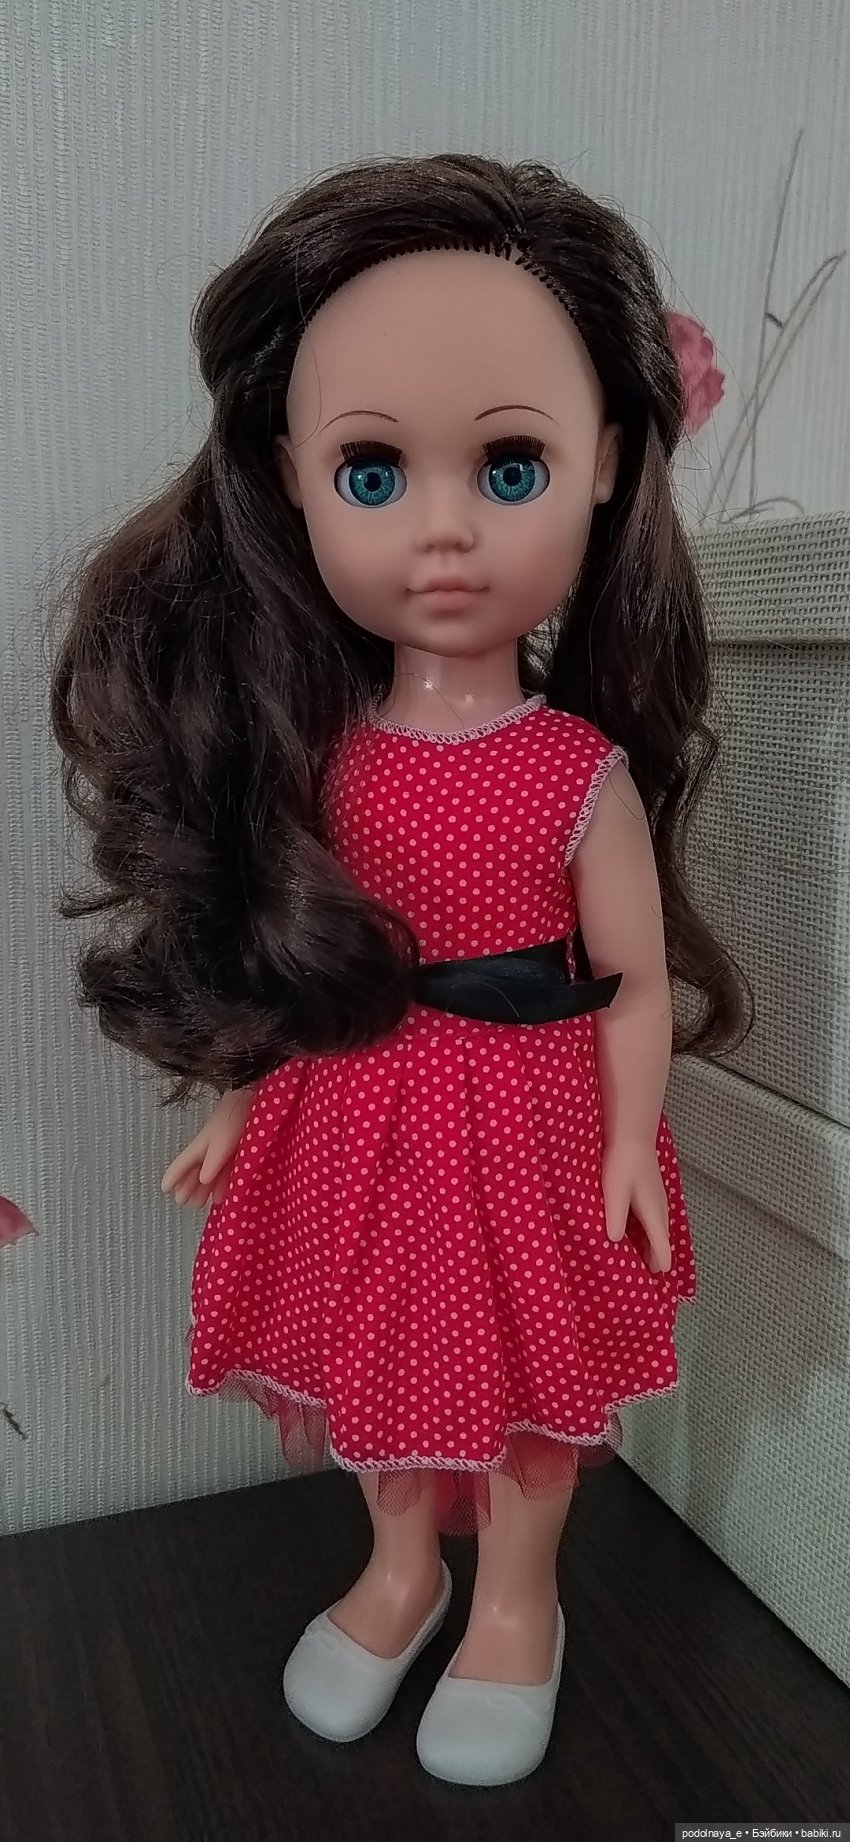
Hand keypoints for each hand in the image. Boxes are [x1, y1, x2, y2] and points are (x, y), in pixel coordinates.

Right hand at [160, 1086, 255, 1208]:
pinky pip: (227, 1168)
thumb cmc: (235, 1116)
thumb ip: (213, 1161)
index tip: (164, 1189)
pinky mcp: (240, 1147)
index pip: (184, 1163)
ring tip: (199, 1203)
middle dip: (188, 1186)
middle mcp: (211, 1147)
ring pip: (211, 1171)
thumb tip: (202, 1180)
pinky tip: (223, 1192)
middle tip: (182, 1202)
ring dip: (204, 1187)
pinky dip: (222, 1181)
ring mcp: (226, 1147)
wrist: (255, 1095)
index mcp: (203, 1144)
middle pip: (196, 1169)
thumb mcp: (223, 1141)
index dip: (174, 1176)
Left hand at [601, 1141, 671, 1274]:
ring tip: (648, 1258)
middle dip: (658, 1257)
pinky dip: (652, 1230)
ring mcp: (659, 1198)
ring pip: (660, 1228)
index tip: (658, 1280)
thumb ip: (616, 1217)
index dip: (660, 1262)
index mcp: (653, 1213)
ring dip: (655, 1243)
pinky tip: (642, 1229)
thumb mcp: (615, 1193)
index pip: (661, 1244)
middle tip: (651, 1275)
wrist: (632, 1136)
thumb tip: (616, 1242)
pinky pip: (656, 1218)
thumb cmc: (622, 1164)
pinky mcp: (653, 1190)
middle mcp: (660, 1208)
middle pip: (662, 1238)